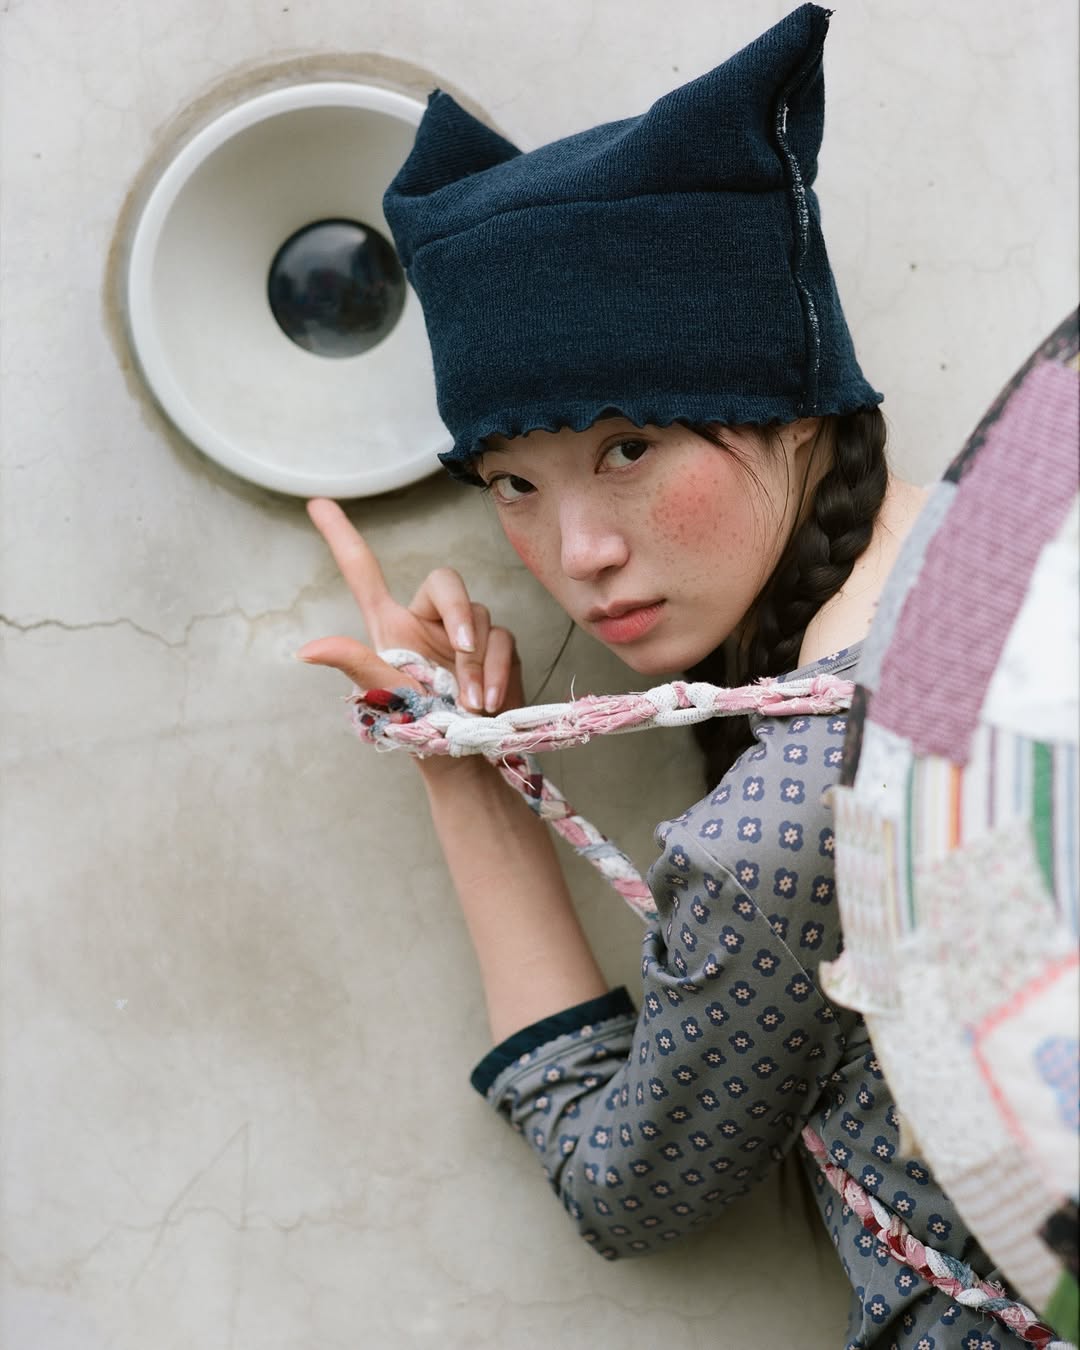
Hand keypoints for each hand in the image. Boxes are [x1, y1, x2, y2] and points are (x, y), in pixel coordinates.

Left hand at [296, 498, 524, 715]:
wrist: (467, 760)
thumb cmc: (419, 729)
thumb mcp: (385, 696)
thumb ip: (355, 664)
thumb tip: (306, 650)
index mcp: (390, 626)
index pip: (363, 571)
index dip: (341, 536)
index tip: (316, 503)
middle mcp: (426, 620)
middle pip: (447, 581)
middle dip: (460, 614)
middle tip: (461, 655)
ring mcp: (464, 633)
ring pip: (482, 616)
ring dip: (476, 661)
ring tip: (470, 702)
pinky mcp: (497, 648)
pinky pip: (503, 641)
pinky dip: (496, 670)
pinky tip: (488, 700)